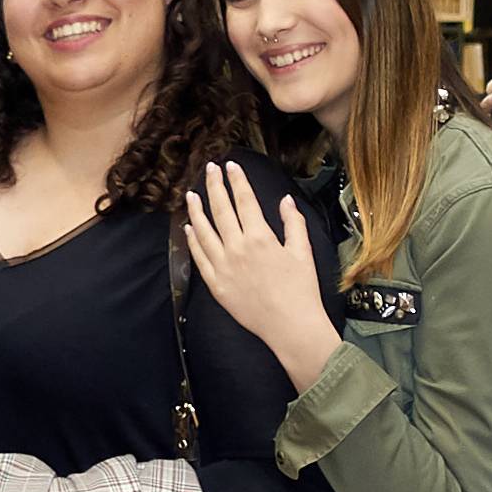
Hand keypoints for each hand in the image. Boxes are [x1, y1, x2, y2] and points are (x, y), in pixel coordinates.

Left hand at [184, 164, 339, 382]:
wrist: (290, 326)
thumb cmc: (301, 289)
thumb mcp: (302, 252)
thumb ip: (293, 223)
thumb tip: (285, 201)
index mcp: (260, 237)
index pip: (244, 200)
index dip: (237, 180)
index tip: (231, 165)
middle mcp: (237, 248)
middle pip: (221, 210)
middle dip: (214, 186)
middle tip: (209, 169)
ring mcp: (223, 266)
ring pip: (204, 231)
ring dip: (196, 210)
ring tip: (191, 194)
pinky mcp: (216, 284)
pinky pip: (199, 258)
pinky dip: (192, 241)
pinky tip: (188, 228)